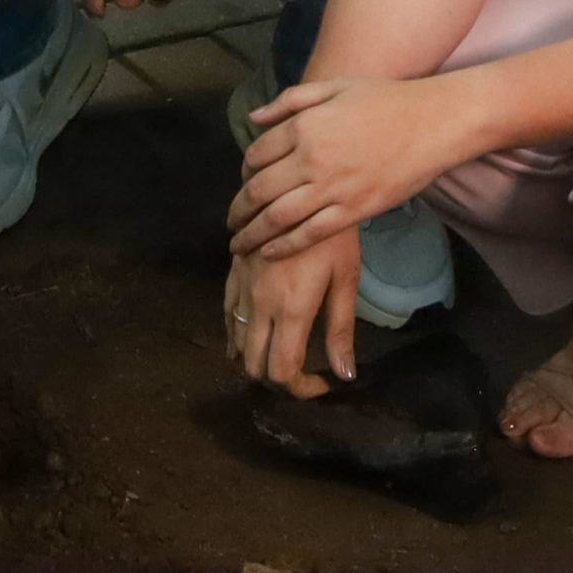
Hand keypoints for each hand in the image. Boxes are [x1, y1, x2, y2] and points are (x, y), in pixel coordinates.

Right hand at [225, 233, 361, 396]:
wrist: (300, 184)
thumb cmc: (334, 233)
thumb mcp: (346, 278)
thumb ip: (341, 329)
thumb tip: (344, 375)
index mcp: (291, 309)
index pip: (282, 371)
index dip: (301, 389)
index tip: (321, 382)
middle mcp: (260, 304)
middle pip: (254, 366)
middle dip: (277, 381)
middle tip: (302, 372)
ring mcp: (242, 287)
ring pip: (236, 344)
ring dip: (256, 359)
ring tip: (281, 353)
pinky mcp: (234, 271)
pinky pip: (227, 314)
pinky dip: (236, 334)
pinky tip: (251, 334)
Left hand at [227, 74, 468, 260]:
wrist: (432, 124)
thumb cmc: (384, 100)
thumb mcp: (333, 87)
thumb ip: (290, 101)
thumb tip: (255, 118)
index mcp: (304, 126)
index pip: (257, 154)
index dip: (244, 170)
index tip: (243, 181)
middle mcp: (312, 159)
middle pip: (260, 190)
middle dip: (238, 209)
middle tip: (230, 222)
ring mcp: (333, 188)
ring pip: (278, 217)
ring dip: (252, 233)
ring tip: (239, 244)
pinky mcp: (354, 211)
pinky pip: (310, 234)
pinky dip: (284, 246)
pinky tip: (269, 252)